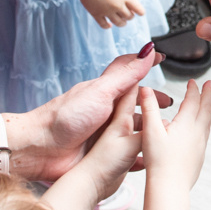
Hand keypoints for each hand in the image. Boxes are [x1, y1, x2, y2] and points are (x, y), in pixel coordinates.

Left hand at [15, 48, 171, 181]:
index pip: (128, 72)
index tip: (160, 58)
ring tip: (165, 135)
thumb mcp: (101, 92)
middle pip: (135, 103)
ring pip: (133, 130)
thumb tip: (147, 51)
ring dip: (149, 131)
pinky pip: (125, 155)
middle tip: (169, 107)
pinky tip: (149, 158)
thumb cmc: (64, 118)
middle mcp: (106, 111)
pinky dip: (139, 156)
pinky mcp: (101, 155)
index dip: (144, 64)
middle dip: (152, 104)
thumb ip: (126, 74)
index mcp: (105, 92)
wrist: (40, 150)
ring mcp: (104, 133)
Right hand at [76, 0, 144, 28]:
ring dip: (122, 23)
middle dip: (130, 16)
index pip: (139, 9)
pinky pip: (104, 25)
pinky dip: (108, 26)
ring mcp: (107, 11)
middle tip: (128, 14)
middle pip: (129, 17)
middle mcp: (118, 5)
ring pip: (119, 23)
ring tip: (122, 21)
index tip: (139, 12)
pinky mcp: (97, 14)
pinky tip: (109, 24)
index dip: (140, 11)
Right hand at [142, 79, 210, 187]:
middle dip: (208, 95)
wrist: (170, 187)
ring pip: (207, 123)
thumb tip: (146, 89)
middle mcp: (197, 133)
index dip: (193, 89)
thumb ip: (149, 108)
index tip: (193, 82)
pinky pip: (205, 135)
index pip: (193, 101)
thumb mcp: (151, 131)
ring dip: (208, 110)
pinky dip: (205, 125)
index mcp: (186, 124)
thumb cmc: (159, 160)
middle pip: (206, 109)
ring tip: (207, 105)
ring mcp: (200, 146)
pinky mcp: (199, 157)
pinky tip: (200, 131)